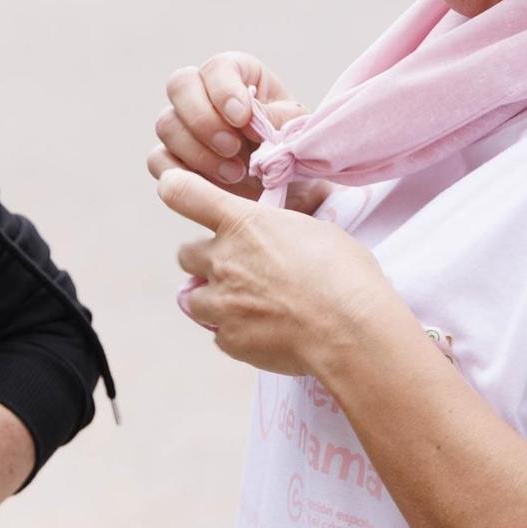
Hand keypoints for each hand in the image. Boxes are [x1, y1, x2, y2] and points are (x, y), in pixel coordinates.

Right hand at [152, 52, 308, 195]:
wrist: (290, 189)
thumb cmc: (292, 149)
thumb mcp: (295, 129)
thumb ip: (275, 117)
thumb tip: (246, 119)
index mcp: (237, 76)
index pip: (217, 68)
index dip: (224, 91)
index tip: (242, 118)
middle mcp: (203, 94)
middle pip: (179, 86)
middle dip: (203, 119)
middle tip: (232, 147)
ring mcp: (183, 126)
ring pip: (167, 124)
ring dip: (198, 152)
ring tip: (236, 174)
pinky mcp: (171, 159)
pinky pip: (158, 159)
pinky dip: (181, 173)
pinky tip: (213, 186)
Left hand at [157, 169, 406, 376]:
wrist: (351, 331)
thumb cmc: (344, 275)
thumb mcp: (314, 231)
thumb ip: (280, 230)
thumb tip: (282, 234)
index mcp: (242, 223)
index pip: (182, 192)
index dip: (175, 188)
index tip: (178, 190)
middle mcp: (222, 259)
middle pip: (186, 254)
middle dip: (206, 261)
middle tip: (238, 269)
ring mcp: (221, 302)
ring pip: (193, 298)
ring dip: (214, 300)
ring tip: (250, 305)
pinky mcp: (229, 340)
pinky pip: (219, 334)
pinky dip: (235, 333)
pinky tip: (266, 332)